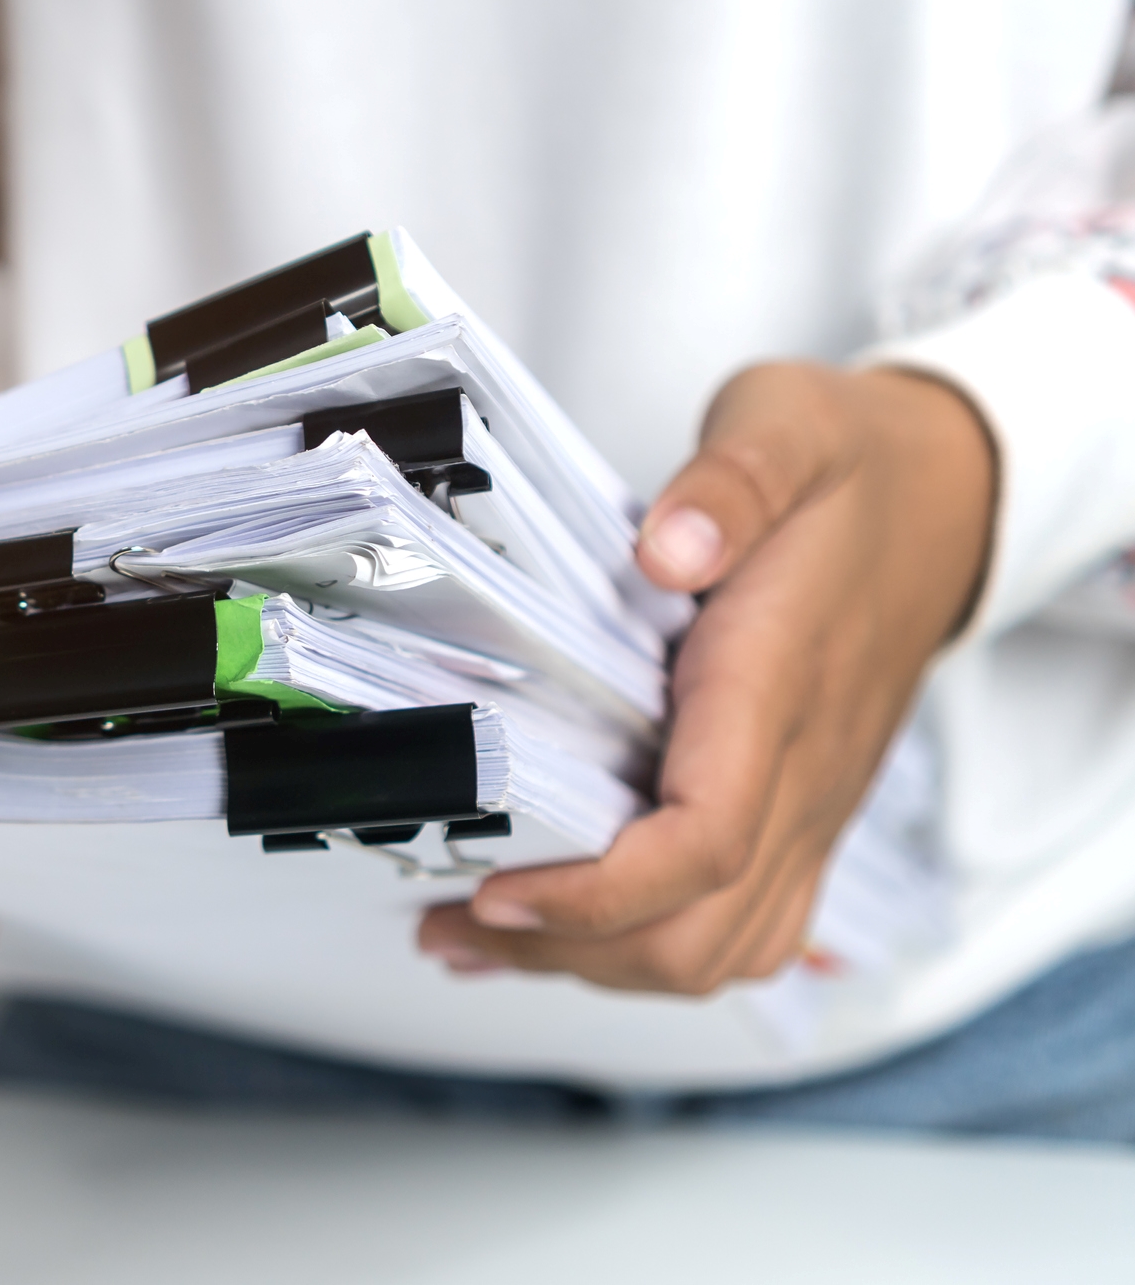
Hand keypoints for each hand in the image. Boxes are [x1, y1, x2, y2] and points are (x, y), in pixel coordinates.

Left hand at [419, 363, 993, 992]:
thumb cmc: (851, 472)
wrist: (944, 499)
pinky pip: (748, 929)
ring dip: (599, 965)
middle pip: (698, 930)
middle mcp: (800, 772)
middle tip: (451, 923)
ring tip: (482, 941)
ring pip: (720, 949)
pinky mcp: (804, 815)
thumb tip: (665, 547)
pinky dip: (656, 955)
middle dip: (567, 949)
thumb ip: (729, 482)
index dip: (599, 890)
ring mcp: (809, 806)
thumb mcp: (786, 429)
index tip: (500, 889)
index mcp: (774, 688)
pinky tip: (577, 937)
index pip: (701, 840)